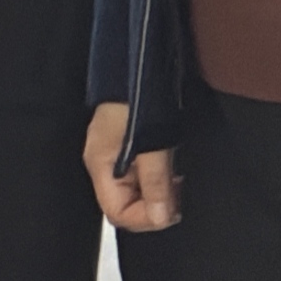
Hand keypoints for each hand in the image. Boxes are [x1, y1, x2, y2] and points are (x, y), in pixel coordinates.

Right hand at [84, 103, 178, 231]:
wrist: (136, 63)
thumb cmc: (135, 94)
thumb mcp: (150, 143)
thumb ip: (155, 182)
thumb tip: (161, 218)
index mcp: (101, 166)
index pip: (118, 213)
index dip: (146, 218)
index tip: (172, 209)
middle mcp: (105, 164)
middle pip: (127, 205)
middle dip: (155, 206)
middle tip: (179, 193)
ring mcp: (116, 155)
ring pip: (136, 192)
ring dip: (159, 191)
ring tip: (177, 179)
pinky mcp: (128, 145)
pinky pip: (141, 175)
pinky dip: (159, 178)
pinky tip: (171, 168)